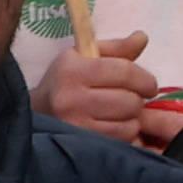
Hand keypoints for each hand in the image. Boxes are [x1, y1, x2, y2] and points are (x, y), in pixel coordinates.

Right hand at [44, 32, 173, 144]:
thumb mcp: (83, 57)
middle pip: (130, 100)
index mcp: (72, 71)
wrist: (33, 113)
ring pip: (129, 123)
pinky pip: (121, 139)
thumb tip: (142, 37)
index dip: (144, 79)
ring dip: (132, 118)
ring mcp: (75, 125)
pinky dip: (125, 133)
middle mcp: (71, 99)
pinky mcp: (81, 145)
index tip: (149, 85)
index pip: (124, 71)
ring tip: (120, 113)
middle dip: (137, 100)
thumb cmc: (64, 82)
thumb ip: (116, 49)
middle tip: (130, 99)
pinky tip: (113, 126)